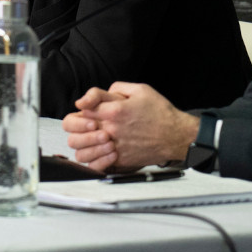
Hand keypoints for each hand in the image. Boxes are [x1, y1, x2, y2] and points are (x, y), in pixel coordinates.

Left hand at [64, 82, 198, 171]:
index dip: (82, 107)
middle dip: (75, 125)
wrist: (177, 136)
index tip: (86, 107)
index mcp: (114, 110)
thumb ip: (117, 87)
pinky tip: (99, 152)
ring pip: (81, 150)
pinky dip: (94, 159)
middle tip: (84, 124)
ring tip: (90, 139)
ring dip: (81, 144)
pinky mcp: (120, 159)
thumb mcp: (141, 89)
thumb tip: (102, 93)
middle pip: (75, 129)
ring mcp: (115, 145)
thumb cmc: (161, 113)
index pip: (82, 107)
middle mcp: (111, 128)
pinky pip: (96, 164)